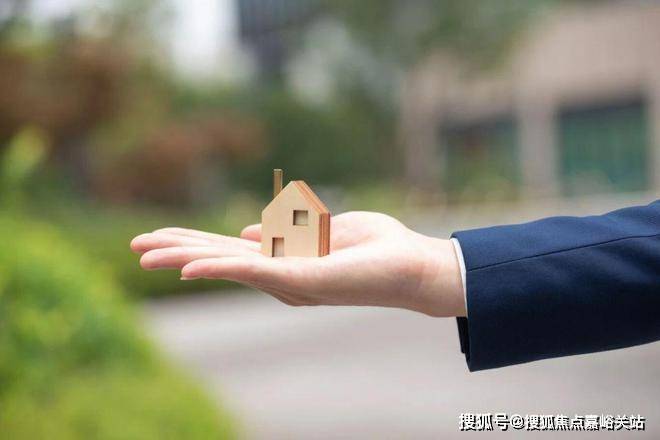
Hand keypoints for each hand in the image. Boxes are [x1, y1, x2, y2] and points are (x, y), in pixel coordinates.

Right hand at [130, 211, 465, 316]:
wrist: (414, 266)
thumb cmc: (379, 246)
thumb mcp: (325, 229)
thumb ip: (285, 231)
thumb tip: (248, 230)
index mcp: (284, 260)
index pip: (229, 250)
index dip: (194, 243)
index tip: (161, 237)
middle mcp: (280, 274)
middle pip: (219, 259)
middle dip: (176, 250)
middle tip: (135, 246)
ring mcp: (287, 279)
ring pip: (226, 265)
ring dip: (183, 257)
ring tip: (144, 252)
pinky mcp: (300, 279)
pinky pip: (252, 271)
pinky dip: (218, 268)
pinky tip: (187, 266)